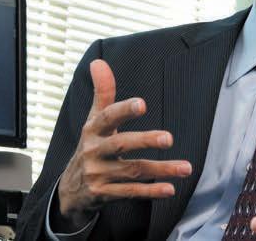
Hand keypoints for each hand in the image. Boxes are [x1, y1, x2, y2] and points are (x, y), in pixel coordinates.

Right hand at [55, 60, 192, 226]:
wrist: (70, 190)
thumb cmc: (90, 148)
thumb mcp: (93, 121)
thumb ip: (102, 93)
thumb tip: (98, 62)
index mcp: (92, 130)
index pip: (107, 117)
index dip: (124, 110)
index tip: (143, 104)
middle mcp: (93, 151)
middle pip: (121, 144)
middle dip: (145, 140)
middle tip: (169, 138)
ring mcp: (98, 174)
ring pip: (132, 170)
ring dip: (160, 169)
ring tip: (185, 168)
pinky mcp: (103, 194)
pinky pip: (130, 192)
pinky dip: (150, 191)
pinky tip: (169, 188)